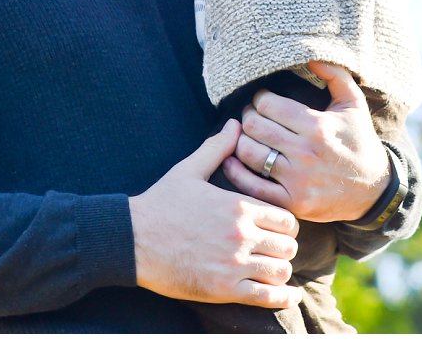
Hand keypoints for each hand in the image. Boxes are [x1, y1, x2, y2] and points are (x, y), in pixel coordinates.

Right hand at [128, 120, 302, 308]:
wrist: (133, 239)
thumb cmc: (161, 204)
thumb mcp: (189, 170)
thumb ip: (218, 147)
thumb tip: (235, 123)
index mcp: (238, 206)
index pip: (286, 218)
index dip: (286, 225)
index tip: (277, 229)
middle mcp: (241, 234)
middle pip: (288, 245)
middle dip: (285, 248)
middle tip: (275, 250)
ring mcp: (234, 263)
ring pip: (281, 270)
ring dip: (281, 271)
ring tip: (272, 270)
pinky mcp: (224, 289)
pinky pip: (266, 296)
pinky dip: (281, 298)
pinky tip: (286, 296)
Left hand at [223, 62, 391, 222]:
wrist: (374, 190)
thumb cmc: (360, 142)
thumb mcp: (354, 104)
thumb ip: (335, 75)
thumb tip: (310, 57)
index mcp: (317, 126)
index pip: (268, 105)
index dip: (260, 99)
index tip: (262, 101)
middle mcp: (305, 153)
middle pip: (255, 127)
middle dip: (248, 117)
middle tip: (251, 116)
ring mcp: (297, 180)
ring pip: (248, 153)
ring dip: (240, 141)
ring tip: (247, 136)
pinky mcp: (291, 202)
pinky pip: (251, 186)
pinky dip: (235, 171)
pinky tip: (232, 159)